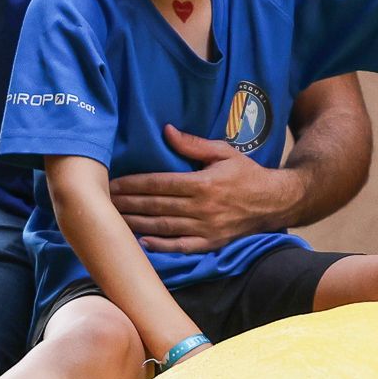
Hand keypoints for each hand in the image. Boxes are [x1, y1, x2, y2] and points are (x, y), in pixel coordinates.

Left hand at [109, 128, 300, 252]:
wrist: (275, 202)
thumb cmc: (247, 173)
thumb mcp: (224, 152)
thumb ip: (194, 144)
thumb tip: (167, 132)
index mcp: (204, 183)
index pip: (159, 183)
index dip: (133, 184)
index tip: (112, 183)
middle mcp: (203, 208)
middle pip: (156, 206)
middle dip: (127, 203)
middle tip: (102, 202)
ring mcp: (206, 228)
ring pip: (163, 227)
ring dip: (135, 223)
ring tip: (113, 220)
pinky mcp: (211, 244)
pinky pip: (180, 246)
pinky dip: (160, 246)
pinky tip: (141, 242)